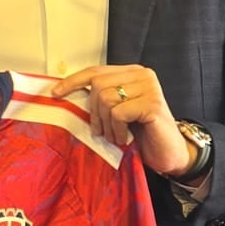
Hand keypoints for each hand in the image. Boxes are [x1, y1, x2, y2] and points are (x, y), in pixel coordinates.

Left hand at [51, 64, 195, 178]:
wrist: (169, 154)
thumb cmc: (141, 133)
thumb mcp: (116, 112)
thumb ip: (100, 98)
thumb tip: (64, 92)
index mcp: (131, 73)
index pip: (95, 71)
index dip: (73, 81)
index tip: (55, 92)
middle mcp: (142, 75)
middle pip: (98, 85)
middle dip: (94, 112)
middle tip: (102, 131)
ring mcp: (149, 88)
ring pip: (106, 98)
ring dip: (106, 124)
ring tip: (115, 135)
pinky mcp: (153, 104)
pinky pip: (118, 113)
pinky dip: (117, 129)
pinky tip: (125, 138)